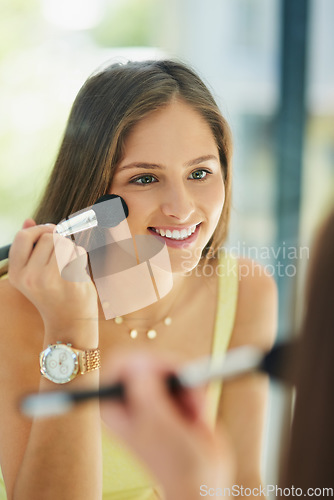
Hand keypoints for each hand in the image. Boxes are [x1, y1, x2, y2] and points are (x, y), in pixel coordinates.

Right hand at [8, 220, 97, 343]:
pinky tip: (78, 273)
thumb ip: (30, 247)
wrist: (70, 322)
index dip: (39, 228)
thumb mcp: (33, 273)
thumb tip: (28, 220)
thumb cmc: (53, 293)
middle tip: (62, 258)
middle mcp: (30, 277)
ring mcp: (50, 279)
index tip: (50, 232)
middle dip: (59, 241)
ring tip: (69, 267)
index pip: (23, 237)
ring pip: (65, 242)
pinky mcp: (70, 280)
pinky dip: (81, 258)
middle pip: (48, 236)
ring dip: (71, 249)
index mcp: (16, 274)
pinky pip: (79, 252)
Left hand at [101, 350, 235, 499]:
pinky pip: (184, 378)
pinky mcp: (173, 399)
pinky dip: (196, 391)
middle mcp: (131, 398)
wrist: (204, 481)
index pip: (121, 361)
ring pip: (170, 367)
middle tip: (185, 388)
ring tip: (194, 411)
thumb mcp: (157, 422)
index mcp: (115, 404)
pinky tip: (198, 413)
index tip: (162, 371)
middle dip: (172, 372)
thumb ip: (145, 388)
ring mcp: (153, 398)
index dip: (144, 360)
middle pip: (149, 360)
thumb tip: (139, 360)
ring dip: (187, 385)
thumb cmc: (176, 462)